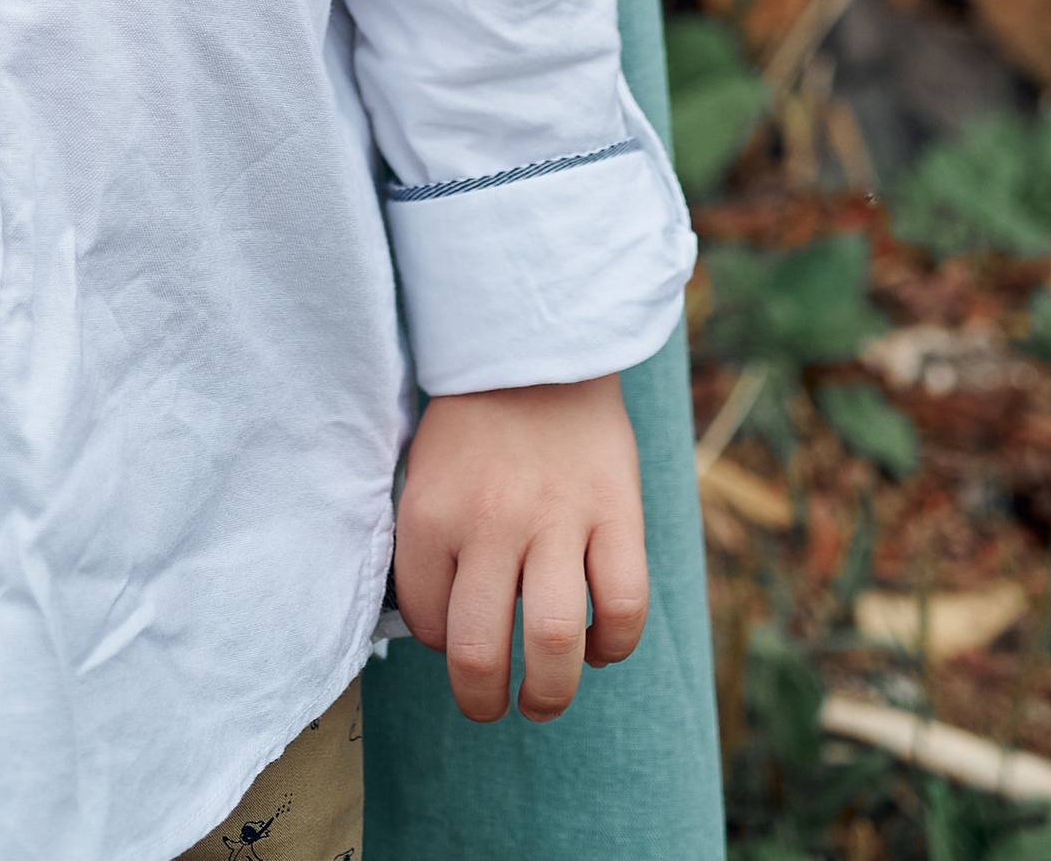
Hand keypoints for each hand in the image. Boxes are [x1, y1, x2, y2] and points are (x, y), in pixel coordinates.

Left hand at [392, 374, 647, 724]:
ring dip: (549, 693)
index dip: (440, 642)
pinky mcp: (616, 510)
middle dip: (482, 701)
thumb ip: (429, 544)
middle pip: (480, 651)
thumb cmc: (473, 422)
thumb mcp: (426, 473)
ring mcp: (557, 517)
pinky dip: (615, 645)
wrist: (535, 345)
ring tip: (543, 700)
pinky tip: (601, 644)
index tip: (454, 633)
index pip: (426, 621)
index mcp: (432, 511)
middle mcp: (490, 519)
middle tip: (491, 705)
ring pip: (553, 641)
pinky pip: (624, 606)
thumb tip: (436, 629)